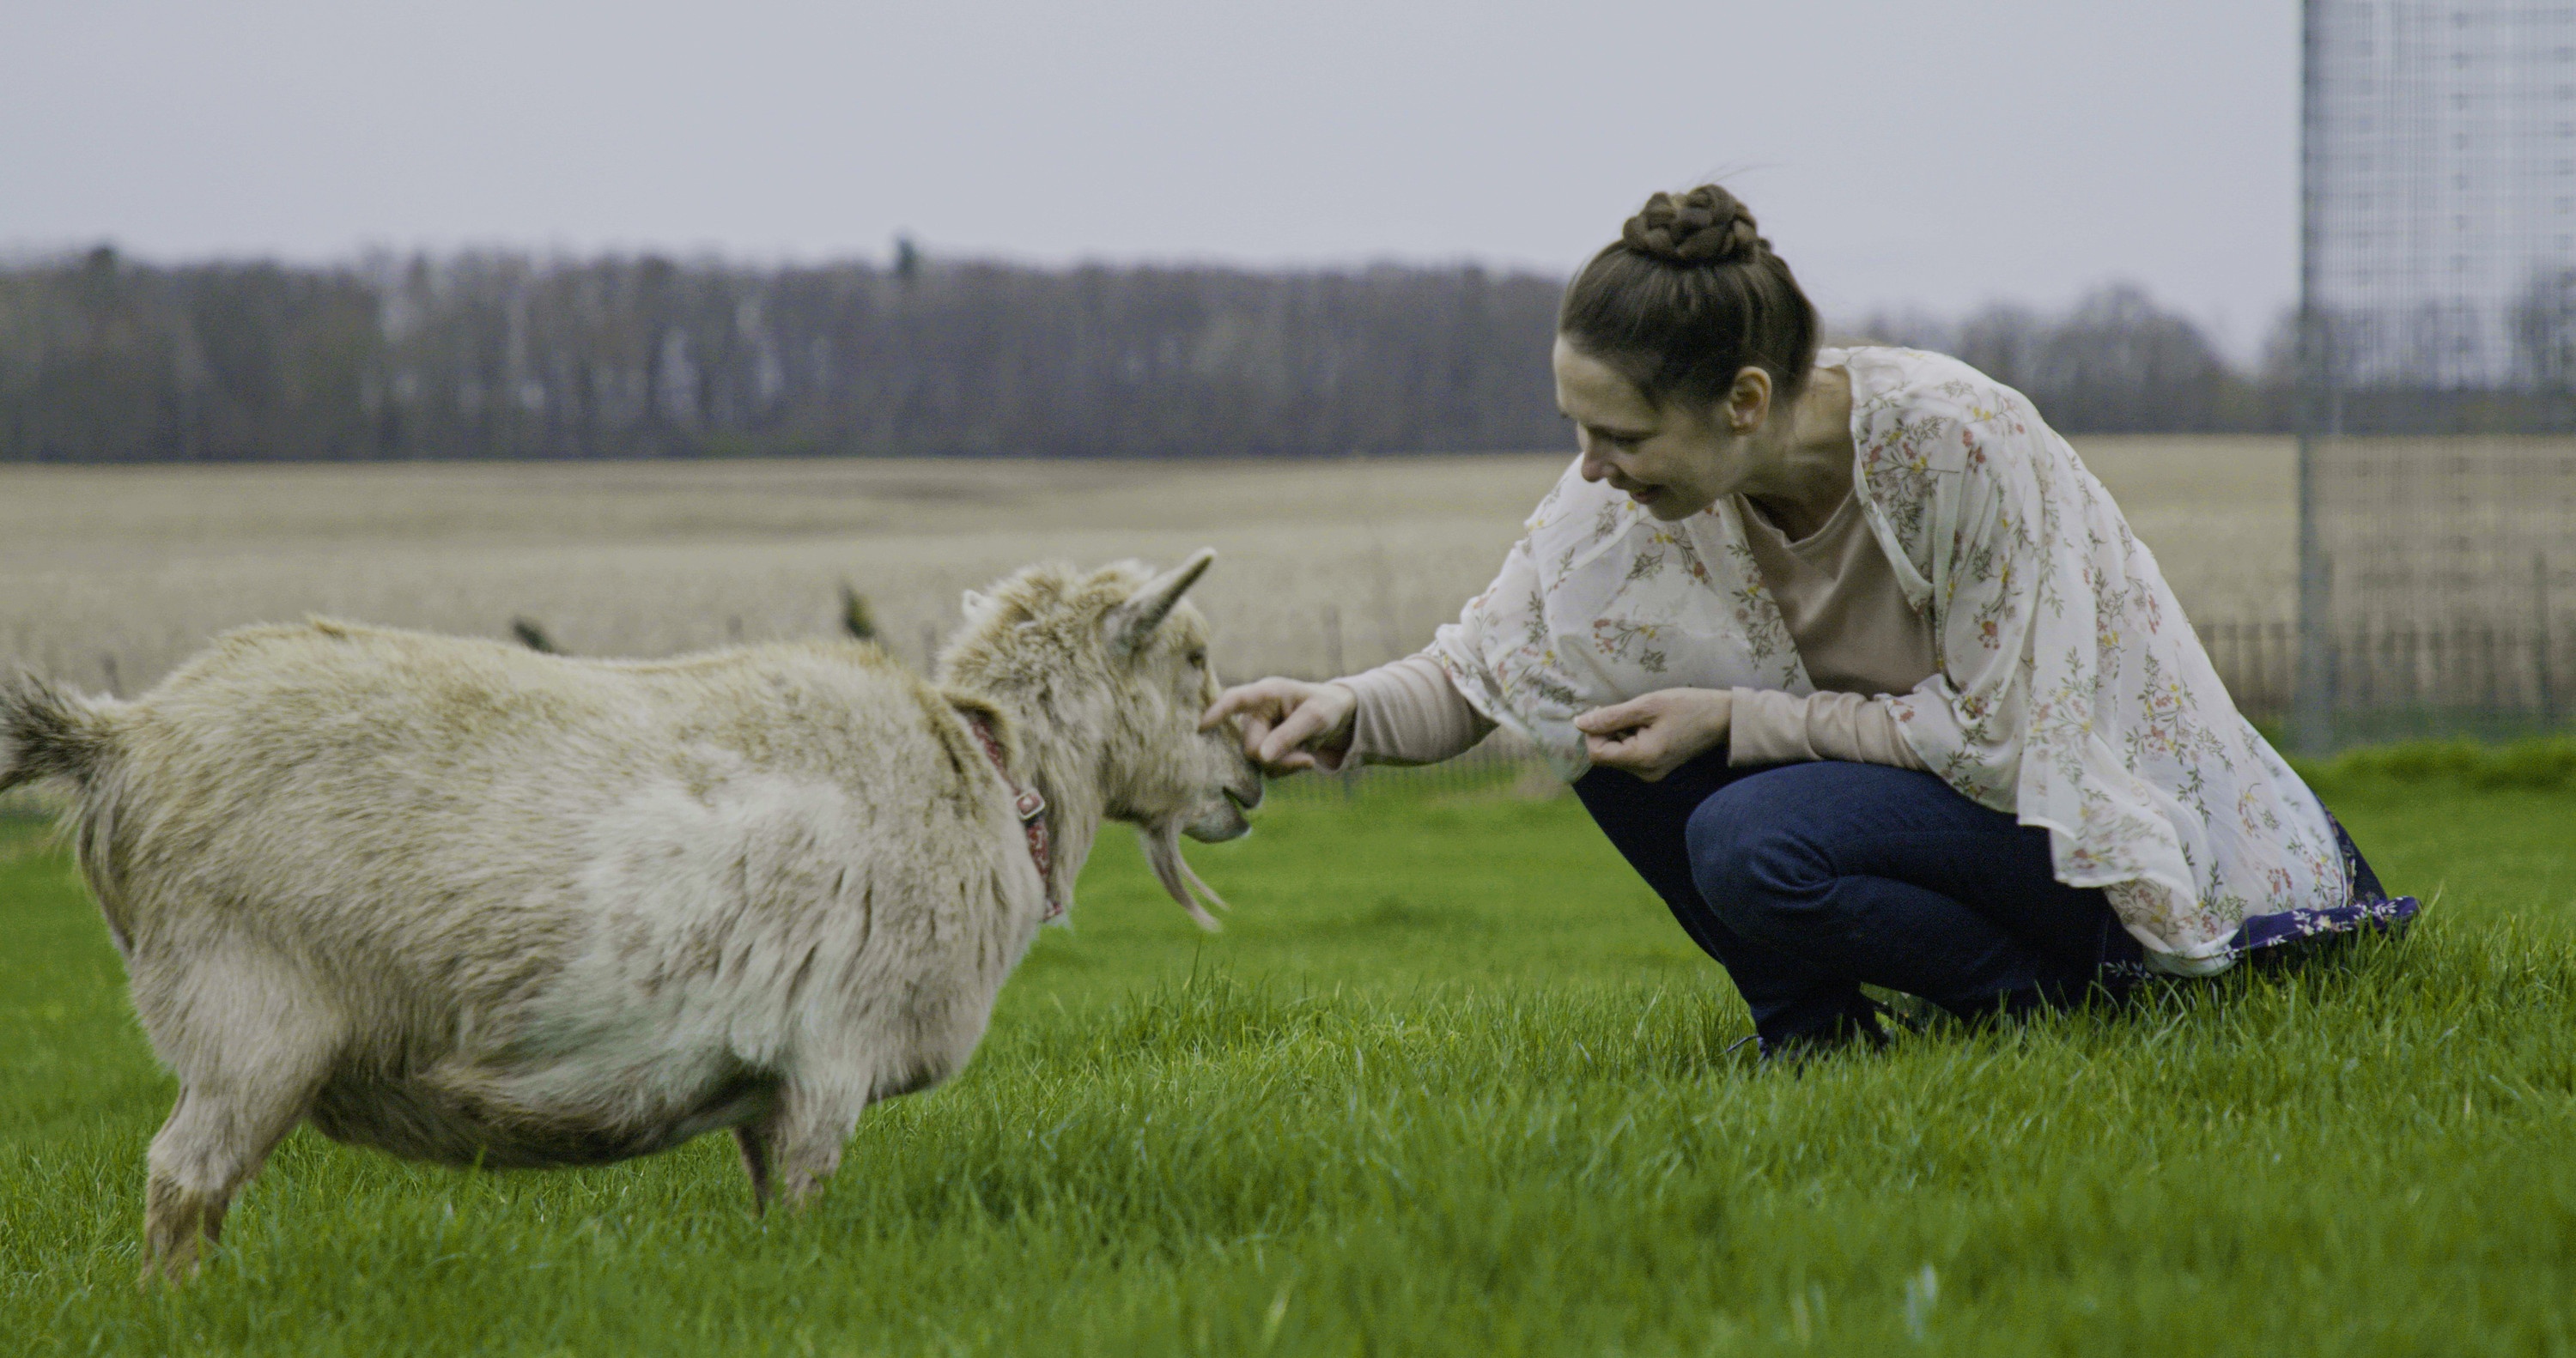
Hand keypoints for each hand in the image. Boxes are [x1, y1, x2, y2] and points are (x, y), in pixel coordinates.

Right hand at [1201, 678, 1358, 775]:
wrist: (1337, 716)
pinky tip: (1302, 758)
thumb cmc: (1326, 706)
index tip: (1201, 727)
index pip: (1235, 699)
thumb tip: (1261, 756)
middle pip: (1249, 745)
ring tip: (1307, 756)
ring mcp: (1258, 732)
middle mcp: (1256, 712)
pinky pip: (1266, 768)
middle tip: (1306, 760)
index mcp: (1267, 693)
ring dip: (1283, 765)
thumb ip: (1289, 735)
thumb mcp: (1316, 717)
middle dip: (1275, 758)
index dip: (1217, 712)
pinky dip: (1285, 768)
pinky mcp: (1263, 748)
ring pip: (1257, 760)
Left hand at [1573, 688, 1731, 781]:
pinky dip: (1629, 739)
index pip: (1597, 753)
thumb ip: (1611, 716)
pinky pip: (1630, 756)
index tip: (1603, 710)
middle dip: (1606, 732)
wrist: (1723, 719)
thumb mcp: (1647, 705)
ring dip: (1617, 734)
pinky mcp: (1657, 768)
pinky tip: (1644, 724)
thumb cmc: (1688, 706)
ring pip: (1617, 755)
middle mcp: (1645, 772)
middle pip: (1606, 755)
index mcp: (1642, 758)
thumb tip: (1579, 723)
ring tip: (1638, 716)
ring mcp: (1652, 773)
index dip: (1593, 732)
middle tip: (1623, 709)